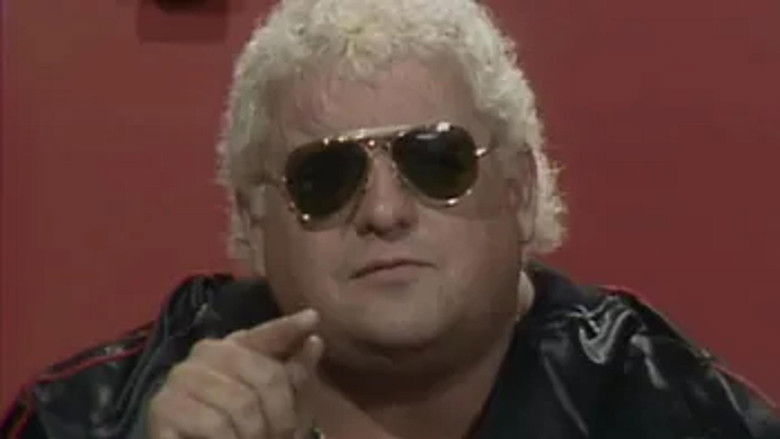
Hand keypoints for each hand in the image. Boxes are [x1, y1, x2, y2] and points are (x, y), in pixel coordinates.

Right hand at [148, 309, 323, 438]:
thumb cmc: (236, 427)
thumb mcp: (273, 403)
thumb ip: (293, 374)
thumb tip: (315, 341)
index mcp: (234, 347)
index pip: (266, 334)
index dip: (289, 329)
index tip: (313, 319)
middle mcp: (206, 353)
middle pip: (265, 375)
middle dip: (281, 415)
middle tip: (282, 437)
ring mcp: (182, 377)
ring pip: (242, 403)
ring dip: (255, 434)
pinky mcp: (163, 406)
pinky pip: (215, 425)